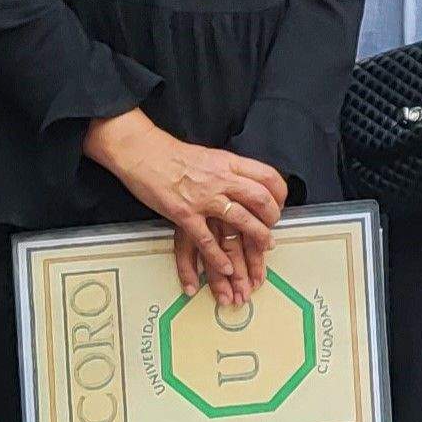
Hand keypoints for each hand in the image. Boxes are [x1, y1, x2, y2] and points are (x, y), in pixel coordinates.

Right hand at [86, 112, 286, 306]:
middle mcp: (220, 179)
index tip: (280, 204)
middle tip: (273, 227)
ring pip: (241, 219)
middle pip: (260, 199)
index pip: (267, 176)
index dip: (280, 193)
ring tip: (264, 247)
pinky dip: (219, 257)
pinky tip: (227, 268)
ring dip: (256, 236)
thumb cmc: (172, 155)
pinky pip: (207, 240)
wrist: (141, 153)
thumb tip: (246, 183)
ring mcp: (203, 198)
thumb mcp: (210, 155)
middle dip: (273, 217)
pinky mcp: (184, 214)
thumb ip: (229, 170)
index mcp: (228, 162)